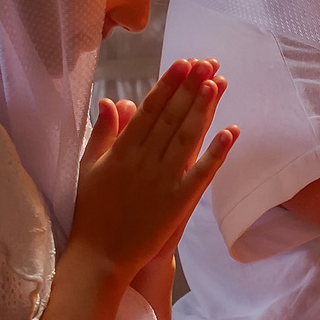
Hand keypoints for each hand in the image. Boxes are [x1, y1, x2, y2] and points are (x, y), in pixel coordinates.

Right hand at [67, 58, 235, 282]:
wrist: (100, 257)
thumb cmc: (90, 212)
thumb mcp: (88, 168)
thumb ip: (102, 134)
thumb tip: (111, 101)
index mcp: (122, 151)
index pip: (150, 110)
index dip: (168, 85)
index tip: (183, 64)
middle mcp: (144, 161)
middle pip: (172, 117)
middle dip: (190, 88)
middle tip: (207, 63)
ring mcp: (163, 181)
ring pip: (187, 138)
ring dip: (204, 109)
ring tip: (217, 82)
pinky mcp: (178, 203)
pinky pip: (201, 174)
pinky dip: (217, 153)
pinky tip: (231, 132)